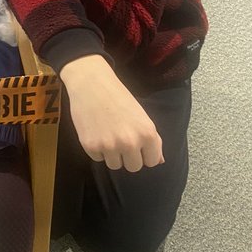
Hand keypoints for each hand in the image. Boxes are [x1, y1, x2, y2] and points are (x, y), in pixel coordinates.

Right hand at [60, 55, 163, 172]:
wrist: (92, 84)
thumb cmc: (119, 98)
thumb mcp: (142, 116)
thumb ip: (153, 140)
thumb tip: (160, 161)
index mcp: (147, 134)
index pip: (152, 161)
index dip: (143, 153)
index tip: (136, 144)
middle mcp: (130, 142)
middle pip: (133, 167)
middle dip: (127, 157)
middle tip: (119, 139)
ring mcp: (110, 146)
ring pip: (114, 165)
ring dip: (111, 154)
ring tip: (107, 134)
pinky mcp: (91, 146)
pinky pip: (97, 158)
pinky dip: (96, 149)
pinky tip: (95, 131)